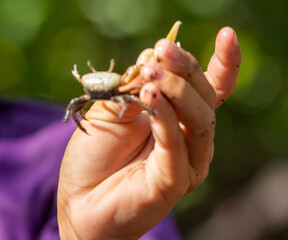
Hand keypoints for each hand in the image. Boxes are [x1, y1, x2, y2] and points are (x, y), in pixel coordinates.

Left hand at [58, 27, 240, 239]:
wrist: (80, 201)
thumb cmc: (94, 157)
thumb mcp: (108, 112)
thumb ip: (130, 88)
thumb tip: (151, 57)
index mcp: (176, 119)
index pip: (208, 89)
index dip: (222, 63)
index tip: (226, 34)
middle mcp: (188, 139)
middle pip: (204, 97)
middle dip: (184, 69)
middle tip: (160, 51)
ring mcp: (185, 161)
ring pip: (198, 119)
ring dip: (176, 91)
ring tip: (151, 74)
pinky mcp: (174, 181)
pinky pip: (177, 145)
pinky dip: (165, 118)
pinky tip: (150, 97)